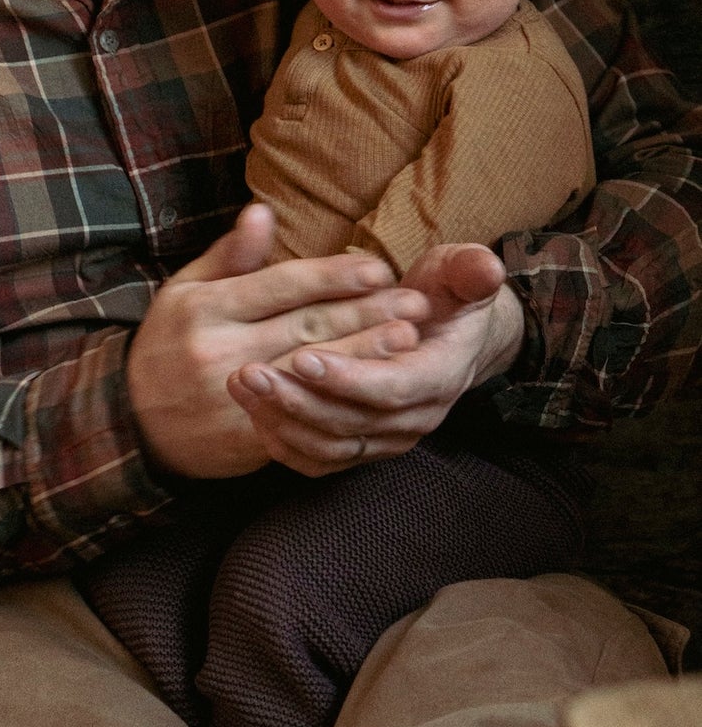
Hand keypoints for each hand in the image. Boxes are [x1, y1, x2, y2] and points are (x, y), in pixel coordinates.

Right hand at [127, 204, 426, 480]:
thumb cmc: (168, 343)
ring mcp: (234, 397)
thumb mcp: (185, 291)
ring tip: (408, 337)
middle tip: (413, 300)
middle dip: (365, 312)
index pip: (280, 286)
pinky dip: (342, 401)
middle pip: (305, 327)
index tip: (377, 268)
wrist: (133, 422)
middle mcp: (219, 350)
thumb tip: (263, 211)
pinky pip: (303, 416)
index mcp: (205, 308)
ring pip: (312, 371)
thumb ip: (230, 255)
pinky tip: (375, 388)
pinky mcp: (247, 436)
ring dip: (365, 353)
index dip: (331, 276)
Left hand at [227, 242, 526, 476]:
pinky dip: (284, 441)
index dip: (347, 378)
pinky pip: (319, 458)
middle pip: (352, 423)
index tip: (300, 357)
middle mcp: (417, 417)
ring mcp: (388, 438)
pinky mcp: (363, 446)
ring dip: (281, 420)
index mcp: (440, 376)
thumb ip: (471, 272)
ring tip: (239, 385)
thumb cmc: (447, 293)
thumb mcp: (462, 273)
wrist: (448, 331)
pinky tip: (251, 412)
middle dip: (297, 400)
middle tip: (246, 372)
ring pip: (330, 446)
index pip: (391, 388)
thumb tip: (486, 267)